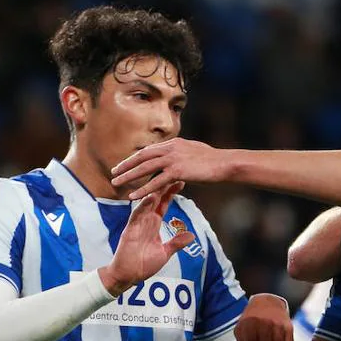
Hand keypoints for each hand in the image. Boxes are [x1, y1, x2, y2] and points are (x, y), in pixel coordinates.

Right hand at [98, 183, 194, 295]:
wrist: (127, 276)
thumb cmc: (143, 265)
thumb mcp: (164, 253)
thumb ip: (176, 243)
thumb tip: (191, 235)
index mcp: (153, 224)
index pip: (163, 204)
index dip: (171, 193)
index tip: (181, 181)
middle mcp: (144, 221)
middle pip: (155, 199)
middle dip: (163, 185)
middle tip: (173, 171)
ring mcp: (136, 225)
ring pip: (146, 204)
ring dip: (154, 191)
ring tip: (162, 177)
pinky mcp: (130, 231)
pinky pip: (137, 216)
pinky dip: (144, 206)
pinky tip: (150, 197)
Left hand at [110, 138, 231, 198]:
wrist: (226, 163)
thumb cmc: (216, 161)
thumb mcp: (196, 152)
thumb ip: (184, 154)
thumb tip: (179, 158)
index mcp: (174, 143)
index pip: (149, 150)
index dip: (135, 157)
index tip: (125, 164)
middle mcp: (170, 148)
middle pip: (142, 156)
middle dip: (126, 165)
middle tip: (113, 173)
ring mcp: (173, 159)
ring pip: (144, 168)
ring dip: (128, 176)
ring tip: (116, 184)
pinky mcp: (177, 171)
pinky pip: (156, 182)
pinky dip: (142, 189)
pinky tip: (133, 196)